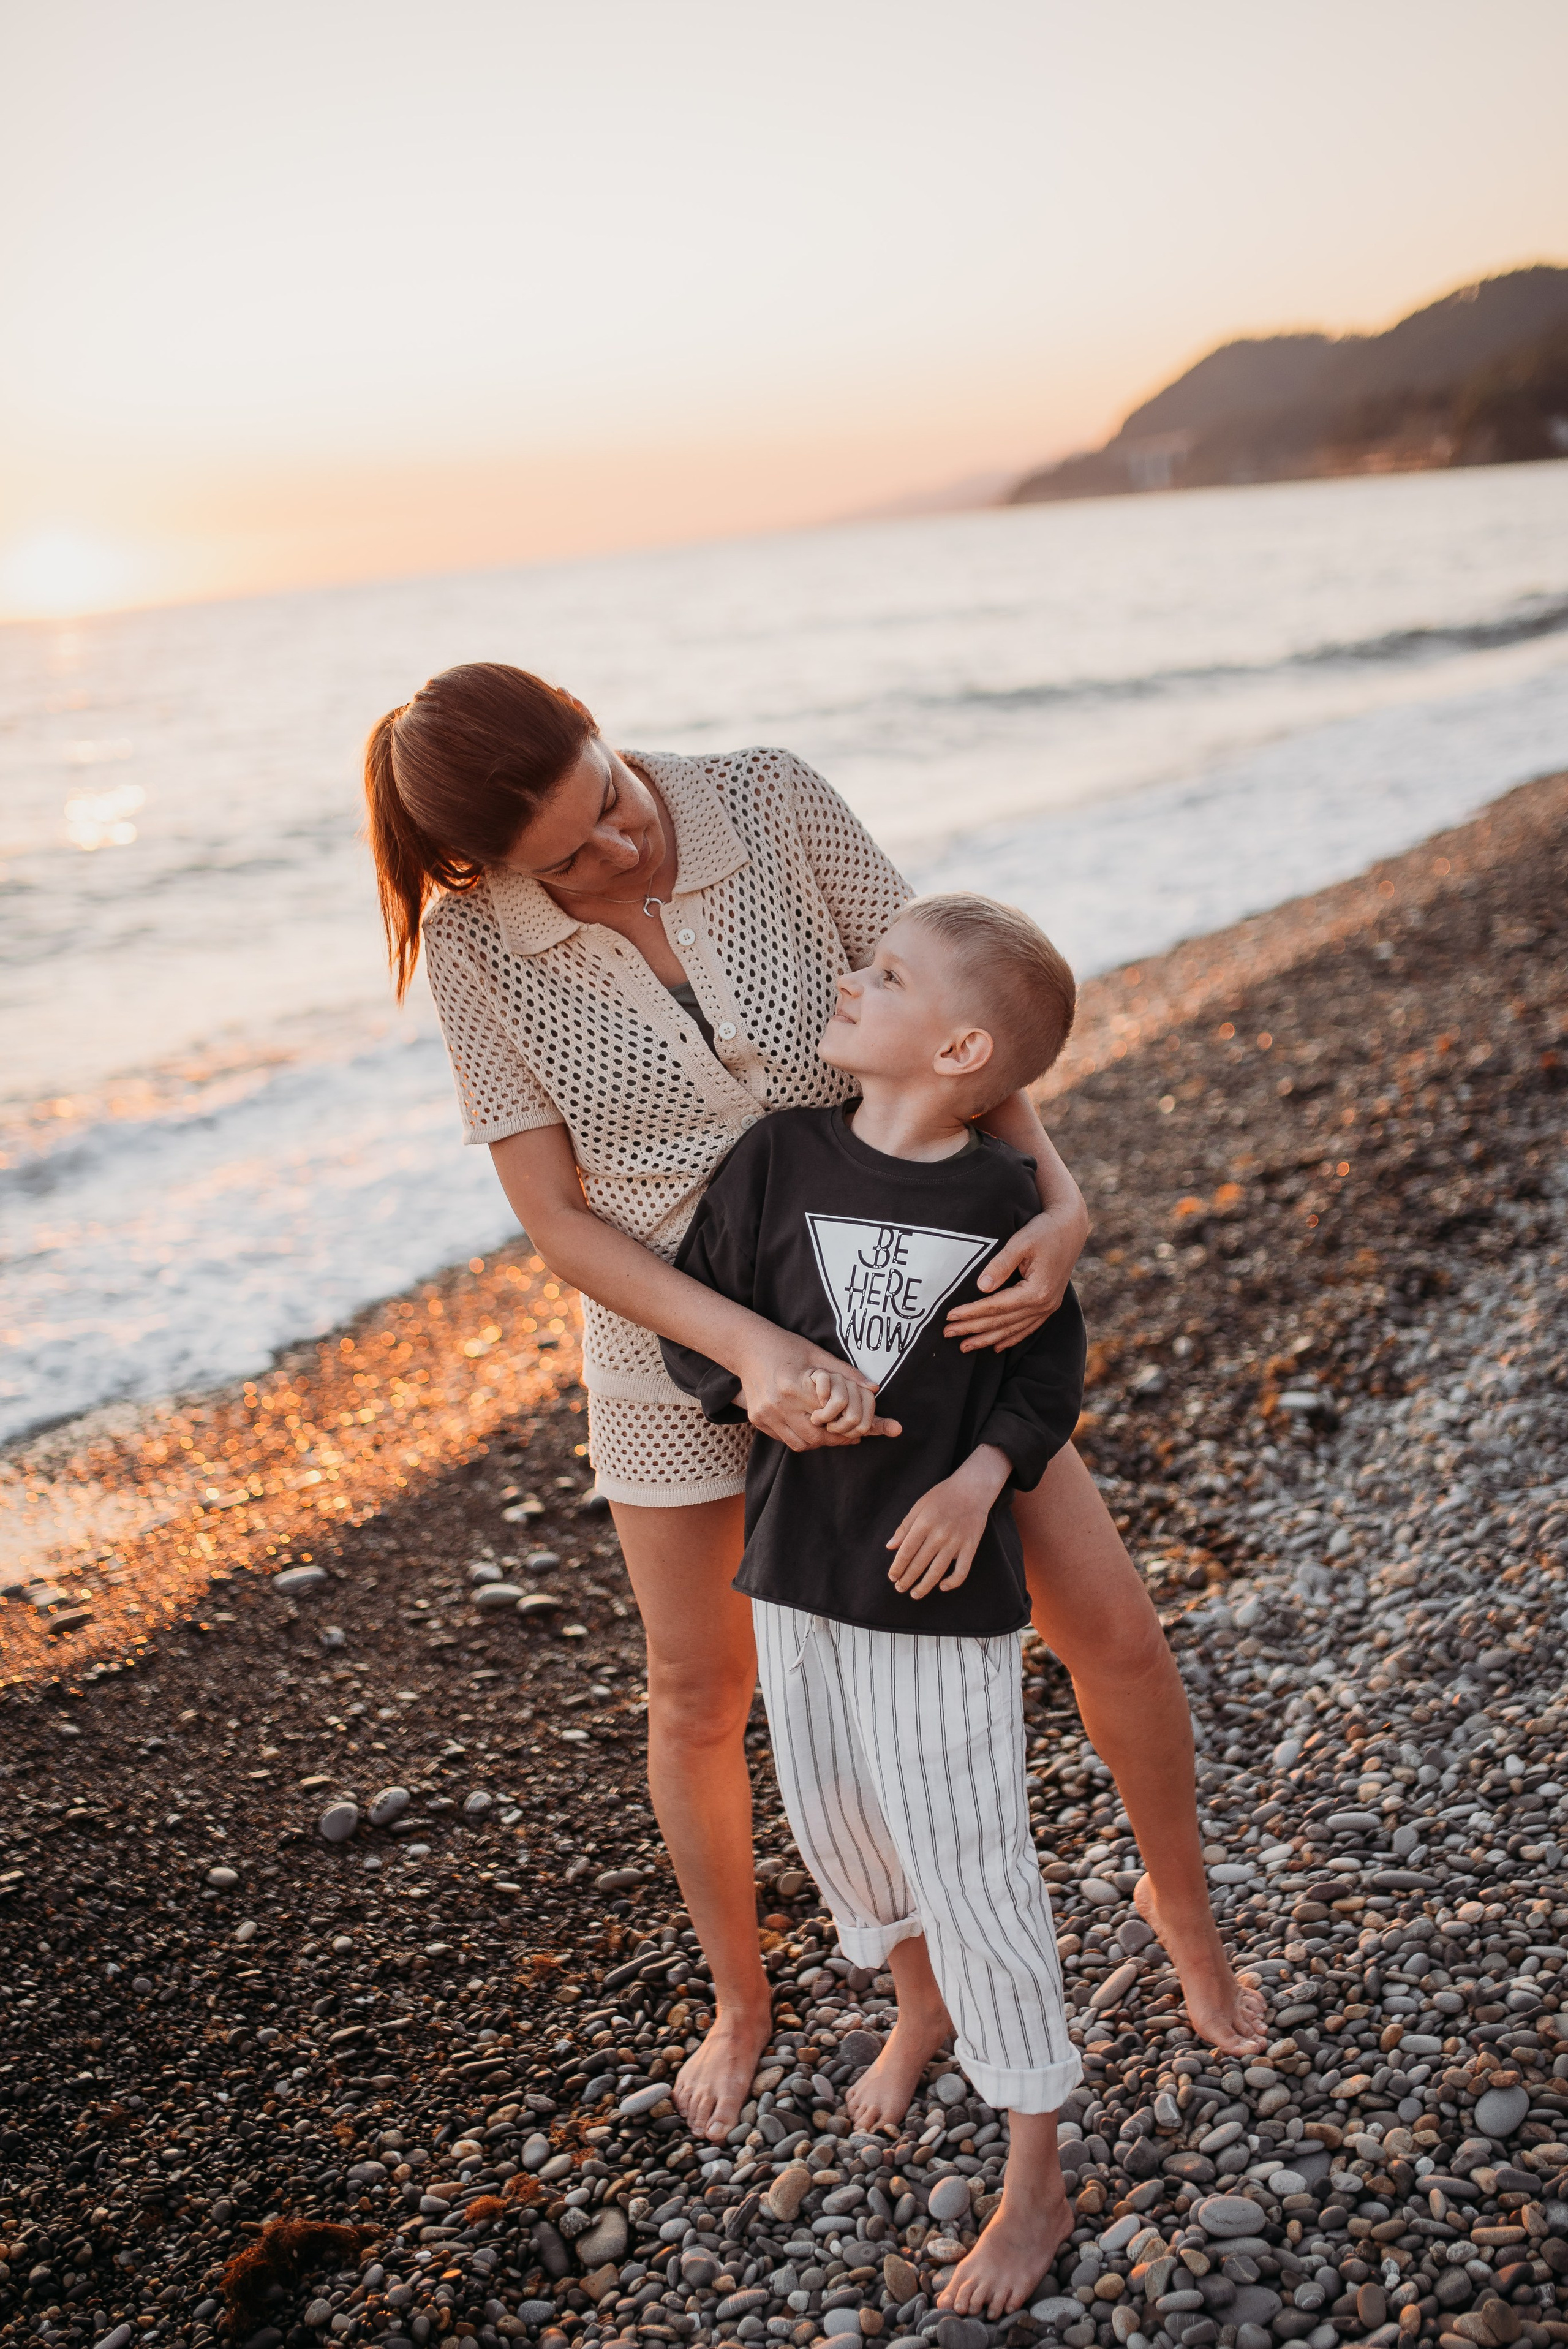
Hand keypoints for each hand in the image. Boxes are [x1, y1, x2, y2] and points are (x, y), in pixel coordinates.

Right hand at [735, 1328, 901, 1451]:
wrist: (747, 1346)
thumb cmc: (786, 1346)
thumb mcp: (818, 1354)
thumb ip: (846, 1373)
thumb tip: (874, 1388)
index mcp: (794, 1386)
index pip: (829, 1418)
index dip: (847, 1427)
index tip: (858, 1430)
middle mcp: (778, 1404)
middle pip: (815, 1437)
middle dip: (835, 1439)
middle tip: (848, 1436)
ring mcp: (765, 1414)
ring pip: (800, 1444)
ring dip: (818, 1442)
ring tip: (829, 1432)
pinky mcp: (756, 1419)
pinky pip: (784, 1439)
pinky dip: (800, 1438)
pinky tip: (809, 1427)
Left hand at [886, 1446, 1010, 1598]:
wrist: (972, 1489)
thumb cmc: (943, 1496)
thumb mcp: (919, 1505)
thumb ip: (905, 1527)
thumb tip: (890, 1547)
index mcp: (924, 1523)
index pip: (906, 1552)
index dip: (897, 1567)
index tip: (892, 1576)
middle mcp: (939, 1534)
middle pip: (919, 1564)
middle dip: (907, 1579)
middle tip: (899, 1588)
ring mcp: (956, 1542)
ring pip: (937, 1571)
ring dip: (924, 1586)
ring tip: (915, 1594)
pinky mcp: (970, 1546)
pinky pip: (962, 1570)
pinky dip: (952, 1582)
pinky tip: (942, 1587)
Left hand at [942, 1200, 1086, 1353]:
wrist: (1071, 1229)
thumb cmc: (1044, 1231)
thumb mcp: (1021, 1242)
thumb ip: (1000, 1265)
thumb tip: (981, 1287)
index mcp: (1036, 1290)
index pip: (996, 1307)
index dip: (971, 1313)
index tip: (949, 1316)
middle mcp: (1044, 1304)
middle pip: (1002, 1322)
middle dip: (973, 1329)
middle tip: (947, 1333)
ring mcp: (1048, 1307)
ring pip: (1013, 1330)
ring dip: (988, 1339)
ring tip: (965, 1347)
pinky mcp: (1049, 1305)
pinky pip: (1027, 1328)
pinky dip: (1010, 1338)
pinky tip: (996, 1346)